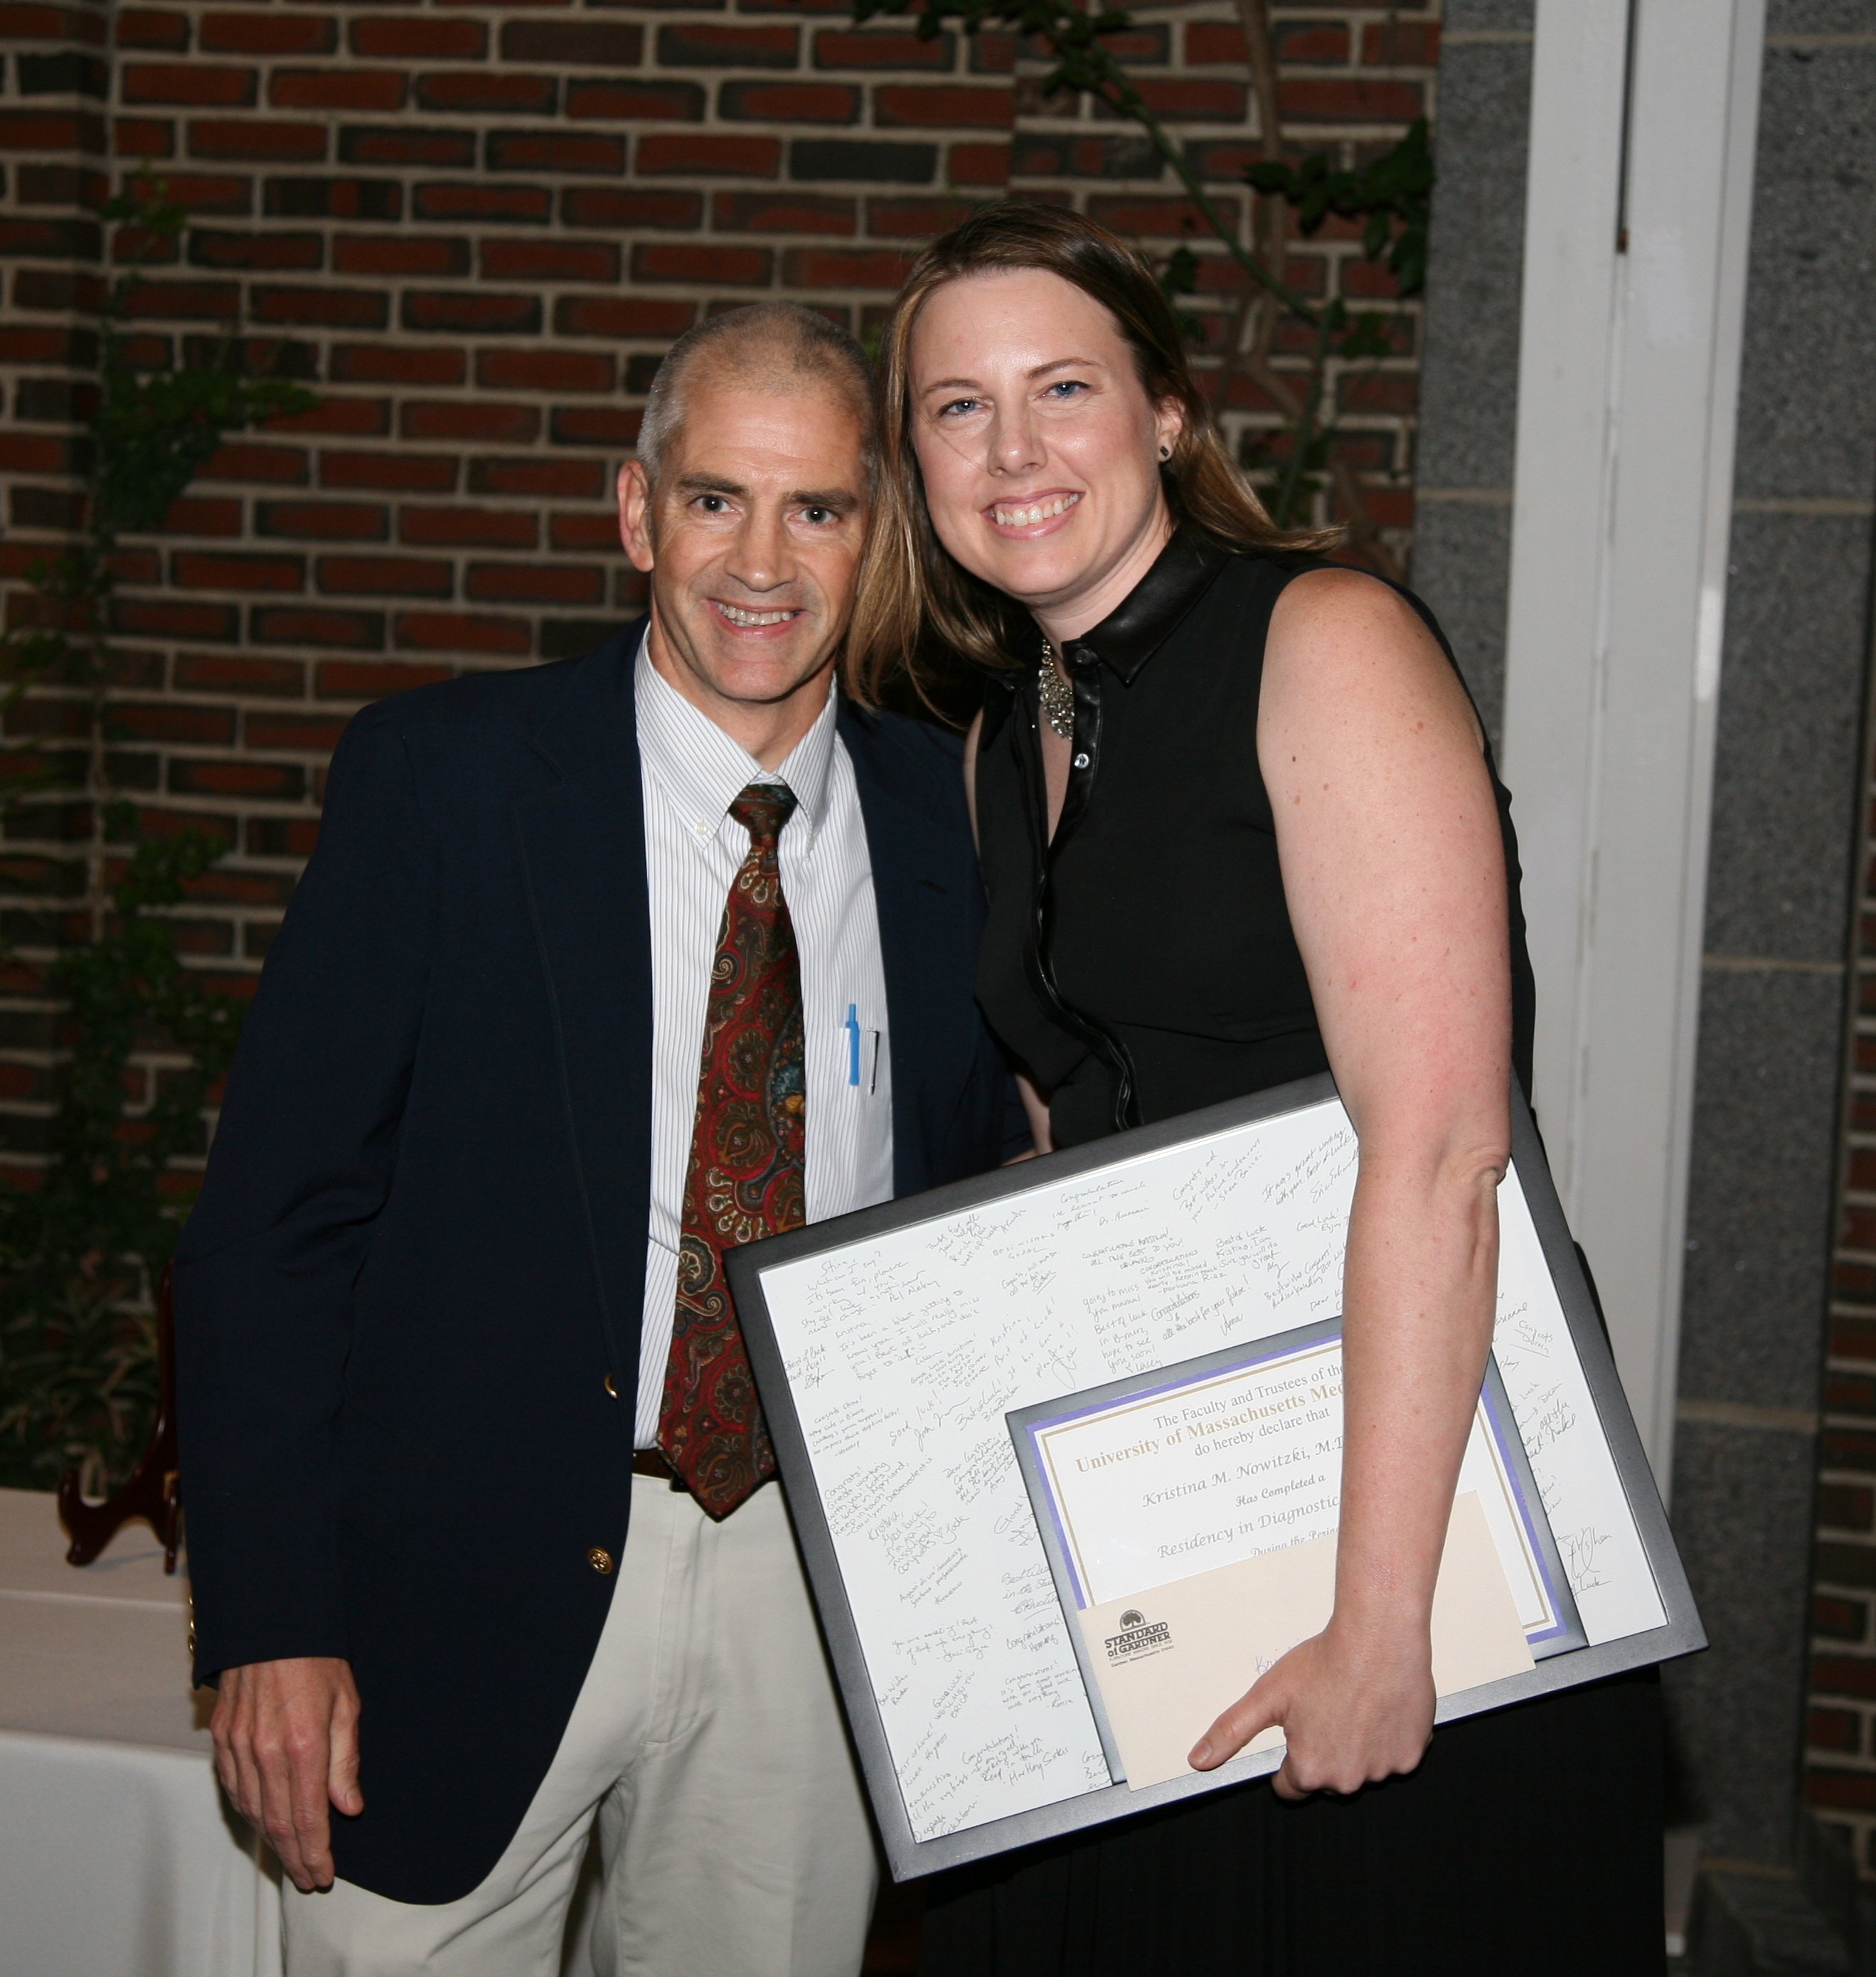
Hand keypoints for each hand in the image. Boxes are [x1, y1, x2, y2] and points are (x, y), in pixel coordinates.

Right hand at [211, 1656, 362, 1890]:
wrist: (270, 1624)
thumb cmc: (316, 1659)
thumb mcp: (346, 1704)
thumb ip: (346, 1760)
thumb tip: (348, 1808)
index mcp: (302, 1745)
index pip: (307, 1817)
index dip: (314, 1851)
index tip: (322, 1875)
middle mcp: (265, 1753)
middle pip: (277, 1823)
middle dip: (294, 1856)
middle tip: (307, 1878)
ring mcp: (238, 1748)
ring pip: (252, 1811)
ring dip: (271, 1840)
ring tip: (289, 1859)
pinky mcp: (222, 1739)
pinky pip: (233, 1789)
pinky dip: (248, 1812)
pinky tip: (262, 1822)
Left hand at [1187, 1620, 1433, 1799]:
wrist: (1378, 1637)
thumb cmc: (1326, 1662)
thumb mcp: (1268, 1694)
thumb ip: (1231, 1731)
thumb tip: (1199, 1759)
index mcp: (1311, 1770)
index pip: (1290, 1787)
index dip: (1289, 1761)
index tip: (1296, 1738)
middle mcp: (1348, 1779)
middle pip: (1328, 1778)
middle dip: (1323, 1751)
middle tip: (1324, 1710)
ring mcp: (1384, 1769)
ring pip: (1362, 1766)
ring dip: (1356, 1745)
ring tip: (1352, 1704)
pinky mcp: (1411, 1755)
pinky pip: (1393, 1754)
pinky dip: (1386, 1737)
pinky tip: (1377, 1707)